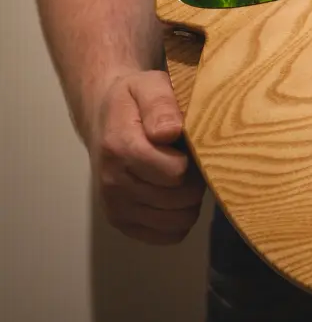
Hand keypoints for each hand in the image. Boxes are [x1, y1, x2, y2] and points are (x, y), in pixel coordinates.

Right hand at [88, 70, 203, 244]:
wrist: (106, 116)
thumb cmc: (136, 99)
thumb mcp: (150, 85)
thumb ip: (161, 105)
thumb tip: (169, 132)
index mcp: (120, 148)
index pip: (175, 173)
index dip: (192, 161)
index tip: (187, 145)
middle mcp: (112, 183)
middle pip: (180, 199)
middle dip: (194, 181)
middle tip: (189, 160)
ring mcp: (115, 207)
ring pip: (178, 221)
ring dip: (188, 201)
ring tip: (180, 176)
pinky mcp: (123, 223)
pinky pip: (168, 235)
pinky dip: (179, 219)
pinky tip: (174, 196)